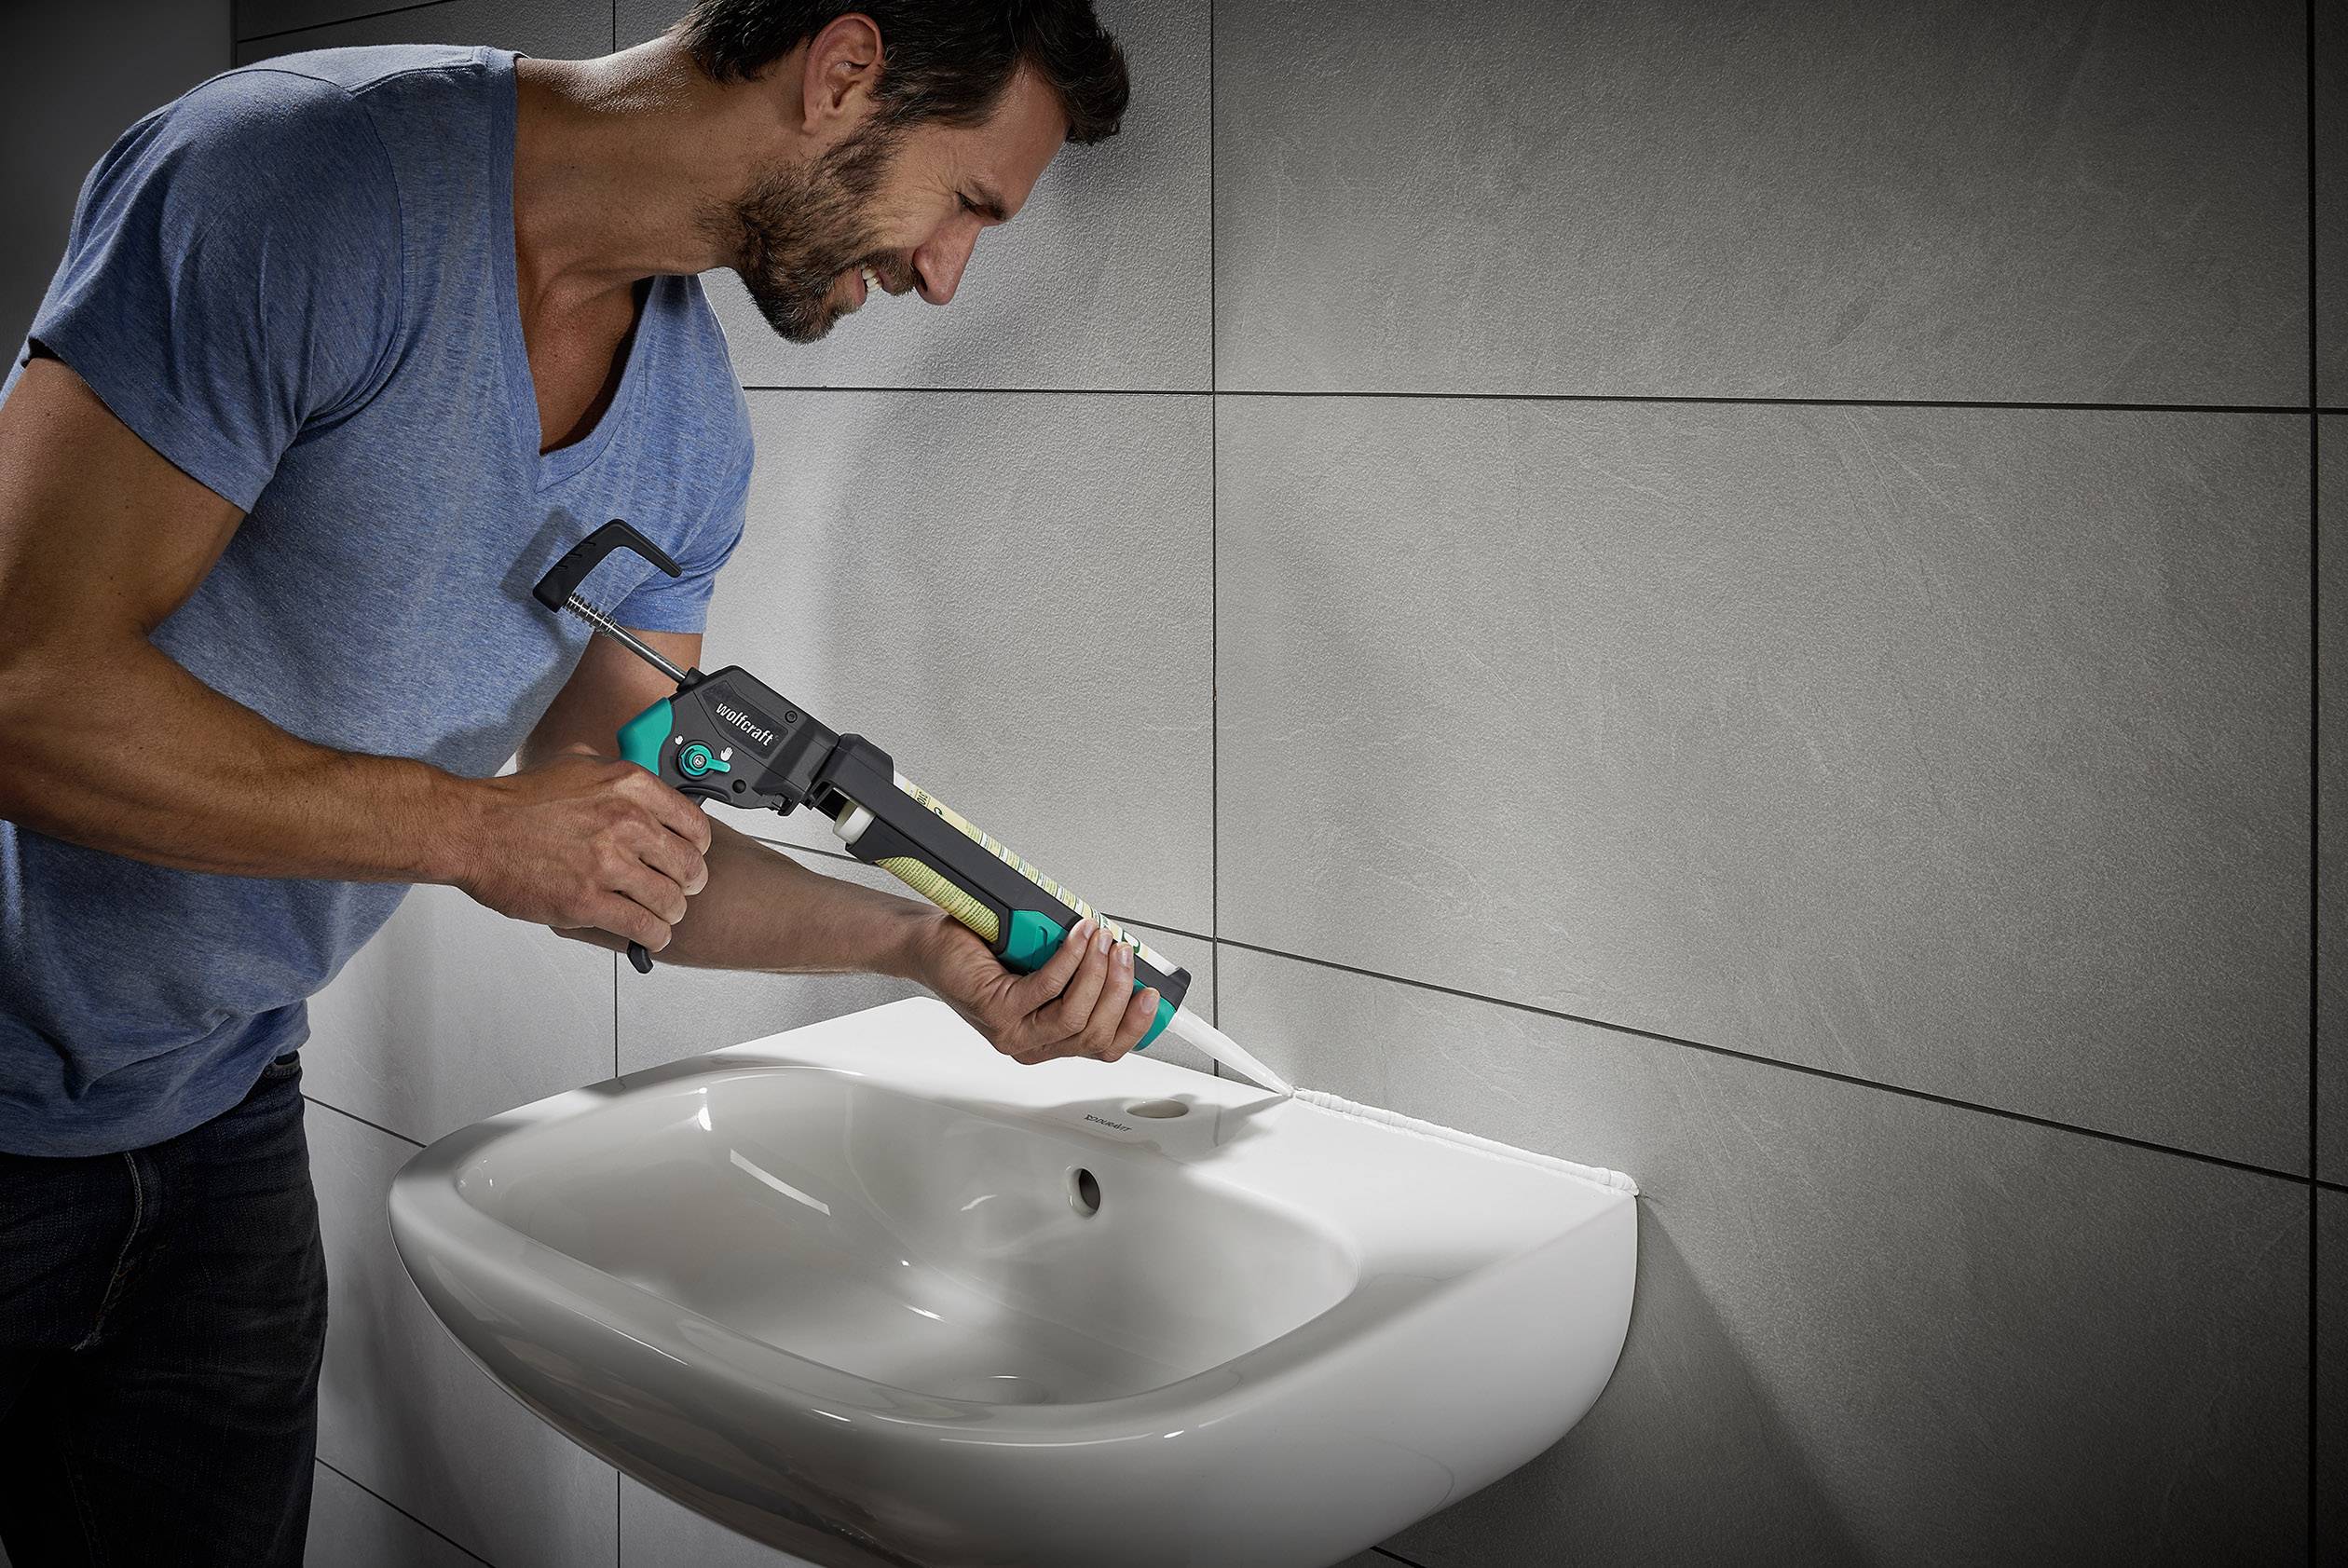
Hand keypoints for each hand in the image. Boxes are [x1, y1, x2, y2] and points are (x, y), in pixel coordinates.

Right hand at [450, 753, 711, 953]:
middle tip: (678, 890)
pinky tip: (648, 934)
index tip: (689, 857)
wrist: (474, 829)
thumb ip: (624, 785)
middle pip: (689, 866)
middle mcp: (626, 822)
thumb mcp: (582, 768)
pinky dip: (653, 936)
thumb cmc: (521, 802)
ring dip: (670, 912)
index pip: (695, 825)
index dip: (696, 848)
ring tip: (659, 914)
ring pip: (671, 901)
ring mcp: (608, 864)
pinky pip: (644, 927)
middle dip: (688, 884)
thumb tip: (656, 801)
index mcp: (630, 787)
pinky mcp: (588, 902)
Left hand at [911, 913, 1160, 1063]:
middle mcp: (1030, 1044)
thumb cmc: (983, 955)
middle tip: (1123, 952)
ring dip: (1097, 973)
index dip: (1134, 1026)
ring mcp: (1012, 1031)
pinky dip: (1071, 958)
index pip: (1104, 1048)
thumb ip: (1079, 976)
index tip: (1151, 996)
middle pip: (1095, 1033)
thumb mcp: (1045, 970)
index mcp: (1047, 1041)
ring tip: (1103, 940)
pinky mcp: (997, 1008)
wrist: (932, 945)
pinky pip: (1048, 988)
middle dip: (1119, 989)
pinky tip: (1079, 936)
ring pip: (1074, 1016)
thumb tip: (1123, 960)